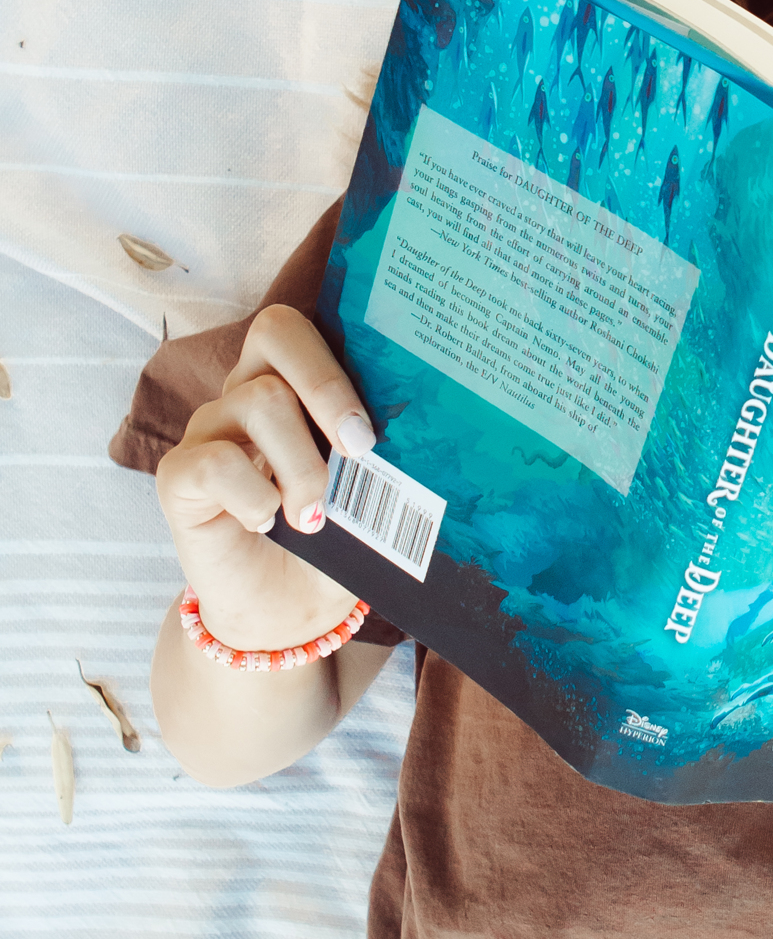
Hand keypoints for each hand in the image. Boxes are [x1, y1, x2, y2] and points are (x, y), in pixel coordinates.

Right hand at [156, 306, 376, 654]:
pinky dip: (254, 496)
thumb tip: (428, 427)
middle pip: (276, 331)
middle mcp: (247, 393)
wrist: (286, 613)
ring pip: (258, 401)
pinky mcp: (178, 474)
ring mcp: (209, 429)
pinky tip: (265, 521)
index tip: (380, 417)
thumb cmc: (332, 545)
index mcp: (295, 384)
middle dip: (328, 385)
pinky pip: (214, 461)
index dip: (344, 350)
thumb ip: (380, 451)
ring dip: (302, 465)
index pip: (306, 326)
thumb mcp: (368, 493)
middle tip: (359, 448)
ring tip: (315, 517)